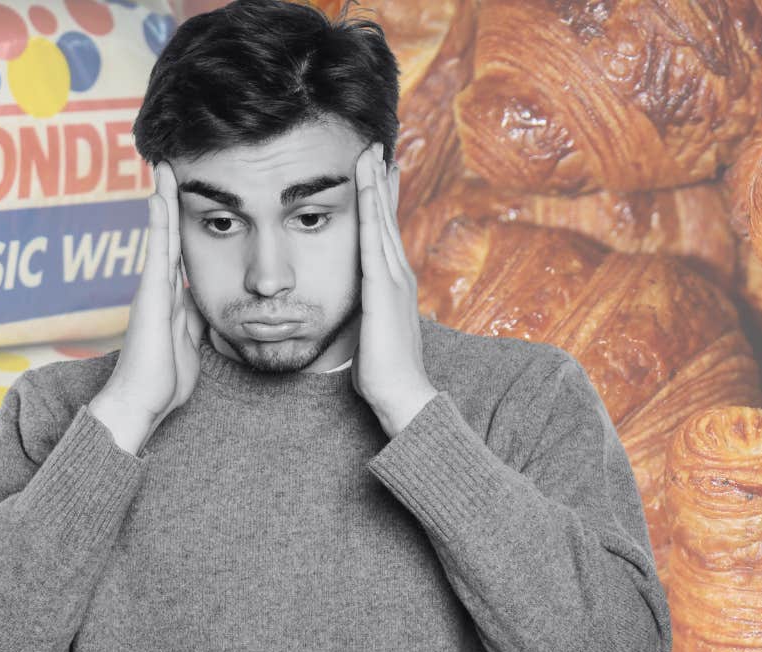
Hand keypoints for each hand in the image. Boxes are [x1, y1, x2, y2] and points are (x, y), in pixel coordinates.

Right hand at [88, 161, 206, 454]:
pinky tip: (158, 196)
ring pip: (162, 234)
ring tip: (164, 167)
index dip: (181, 222)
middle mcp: (159, 287)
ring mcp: (153, 288)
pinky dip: (159, 222)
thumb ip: (194, 320)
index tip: (184, 194)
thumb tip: (203, 304)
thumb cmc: (165, 379)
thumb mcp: (191, 343)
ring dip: (163, 200)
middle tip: (168, 165)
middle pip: (168, 234)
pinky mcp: (151, 294)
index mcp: (171, 298)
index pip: (178, 251)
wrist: (143, 401)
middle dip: (169, 200)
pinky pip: (157, 250)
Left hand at [353, 142, 438, 436]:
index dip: (382, 202)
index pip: (386, 234)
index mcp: (394, 284)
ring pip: (382, 219)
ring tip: (370, 152)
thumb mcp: (372, 333)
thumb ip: (367, 314)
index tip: (378, 174)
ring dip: (375, 183)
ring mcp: (393, 278)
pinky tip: (365, 185)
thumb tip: (359, 309)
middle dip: (382, 181)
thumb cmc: (384, 372)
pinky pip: (373, 237)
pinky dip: (370, 207)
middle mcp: (398, 274)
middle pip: (387, 217)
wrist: (402, 394)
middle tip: (377, 147)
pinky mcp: (382, 286)